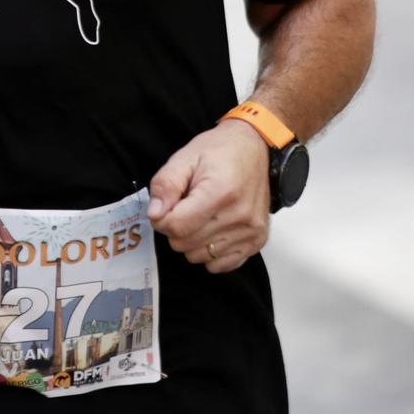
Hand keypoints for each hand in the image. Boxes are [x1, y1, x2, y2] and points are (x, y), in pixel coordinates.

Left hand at [147, 120, 269, 275]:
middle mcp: (240, 216)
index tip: (166, 206)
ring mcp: (251, 231)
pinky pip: (220, 265)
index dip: (162, 219)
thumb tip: (155, 214)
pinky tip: (213, 230)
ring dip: (192, 240)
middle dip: (176, 228)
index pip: (176, 227)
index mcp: (221, 192)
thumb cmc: (220, 151)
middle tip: (185, 207)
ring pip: (199, 256)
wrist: (254, 148)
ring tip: (202, 215)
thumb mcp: (185, 157)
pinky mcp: (257, 241)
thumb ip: (165, 184)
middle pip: (185, 244)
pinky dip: (210, 252)